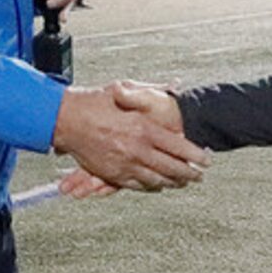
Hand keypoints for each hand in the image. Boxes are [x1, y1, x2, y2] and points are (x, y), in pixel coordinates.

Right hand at [52, 82, 206, 192]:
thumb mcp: (124, 88)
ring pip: (157, 180)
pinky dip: (152, 186)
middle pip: (172, 168)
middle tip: (199, 176)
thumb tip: (173, 86)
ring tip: (184, 183)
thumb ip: (149, 90)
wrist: (65, 118)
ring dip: (173, 183)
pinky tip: (159, 185)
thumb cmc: (93, 101)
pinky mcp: (112, 173)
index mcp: (143, 128)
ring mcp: (125, 164)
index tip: (206, 160)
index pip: (179, 147)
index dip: (196, 156)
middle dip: (189, 174)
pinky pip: (137, 185)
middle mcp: (137, 149)